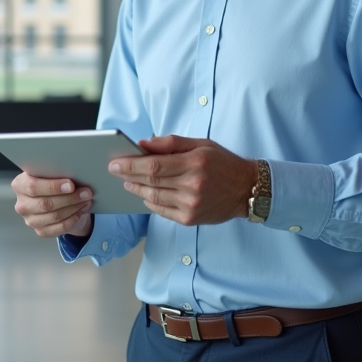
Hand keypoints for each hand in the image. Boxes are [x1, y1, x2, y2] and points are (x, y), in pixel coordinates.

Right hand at [11, 173, 93, 237]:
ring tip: (86, 200)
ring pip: (54, 216)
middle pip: (45, 204)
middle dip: (69, 198)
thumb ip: (55, 172)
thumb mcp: (50, 173)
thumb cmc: (52, 181)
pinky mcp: (40, 231)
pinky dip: (73, 219)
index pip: (33, 187)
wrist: (55, 198)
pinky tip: (82, 210)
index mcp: (19, 185)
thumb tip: (73, 173)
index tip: (71, 184)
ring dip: (74, 208)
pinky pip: (59, 228)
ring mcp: (30, 220)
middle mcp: (22, 204)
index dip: (53, 186)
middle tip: (86, 192)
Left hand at [109, 135, 257, 224]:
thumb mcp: (200, 144)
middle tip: (114, 170)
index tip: (115, 162)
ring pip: (154, 197)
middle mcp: (192, 185)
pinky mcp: (190, 219)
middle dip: (128, 175)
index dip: (131, 164)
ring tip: (127, 181)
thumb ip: (171, 142)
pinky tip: (145, 194)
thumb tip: (143, 143)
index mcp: (194, 163)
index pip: (154, 165)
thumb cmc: (222, 162)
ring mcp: (191, 204)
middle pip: (151, 181)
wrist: (246, 189)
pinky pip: (162, 211)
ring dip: (137, 189)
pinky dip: (150, 202)